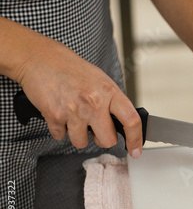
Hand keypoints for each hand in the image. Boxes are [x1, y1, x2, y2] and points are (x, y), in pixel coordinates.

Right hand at [11, 30, 142, 157]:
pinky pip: (60, 136)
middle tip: (95, 128)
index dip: (135, 139)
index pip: (131, 120)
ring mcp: (74, 110)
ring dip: (78, 135)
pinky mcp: (54, 116)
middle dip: (101, 138)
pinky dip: (60, 129)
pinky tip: (60, 113)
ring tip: (74, 117)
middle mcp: (94, 102)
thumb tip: (123, 122)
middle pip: (107, 140)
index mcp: (109, 92)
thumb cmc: (71, 69)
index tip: (135, 150)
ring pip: (82, 143)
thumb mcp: (101, 80)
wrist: (40, 58)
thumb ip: (112, 101)